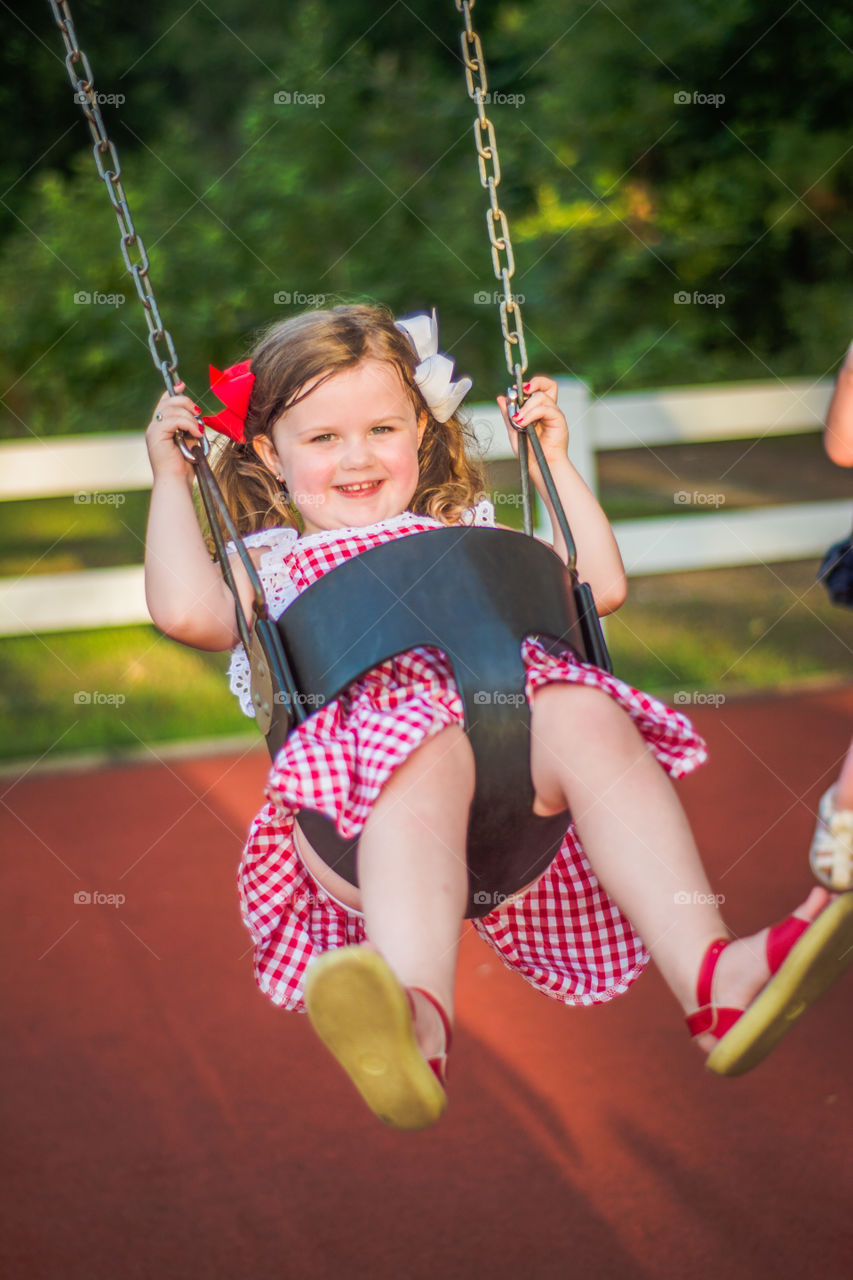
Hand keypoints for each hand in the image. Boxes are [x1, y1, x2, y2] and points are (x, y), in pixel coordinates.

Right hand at [145, 382, 205, 480]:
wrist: (176, 481)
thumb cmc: (185, 466)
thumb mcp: (189, 441)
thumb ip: (189, 426)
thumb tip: (196, 413)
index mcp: (160, 428)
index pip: (164, 402)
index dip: (173, 392)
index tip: (182, 385)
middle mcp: (154, 427)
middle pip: (167, 402)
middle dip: (185, 402)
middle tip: (198, 412)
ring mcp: (153, 431)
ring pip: (172, 410)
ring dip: (190, 418)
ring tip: (198, 431)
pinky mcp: (156, 435)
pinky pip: (173, 420)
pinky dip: (188, 424)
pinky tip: (196, 434)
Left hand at [496, 376, 568, 490]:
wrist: (540, 467)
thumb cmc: (529, 452)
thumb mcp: (513, 431)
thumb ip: (508, 415)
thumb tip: (501, 398)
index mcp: (538, 409)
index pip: (538, 387)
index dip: (527, 385)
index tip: (512, 392)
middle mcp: (548, 409)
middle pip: (547, 385)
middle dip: (531, 385)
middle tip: (518, 394)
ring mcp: (554, 413)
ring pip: (542, 396)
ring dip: (526, 406)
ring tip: (518, 420)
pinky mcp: (559, 420)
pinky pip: (546, 409)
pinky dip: (532, 414)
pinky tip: (523, 422)